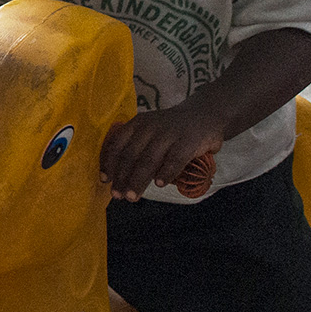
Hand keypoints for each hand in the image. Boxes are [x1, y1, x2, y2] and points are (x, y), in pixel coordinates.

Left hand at [98, 101, 227, 199]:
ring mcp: (169, 134)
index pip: (117, 144)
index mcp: (137, 124)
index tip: (105, 180)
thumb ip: (137, 147)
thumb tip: (119, 176)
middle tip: (118, 195)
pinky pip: (174, 159)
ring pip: (149, 160)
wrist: (205, 114)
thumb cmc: (171, 129)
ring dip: (138, 180)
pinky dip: (165, 172)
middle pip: (131, 156)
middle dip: (122, 178)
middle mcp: (150, 127)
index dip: (109, 163)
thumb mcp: (150, 130)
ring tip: (132, 196)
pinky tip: (158, 184)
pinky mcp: (189, 141)